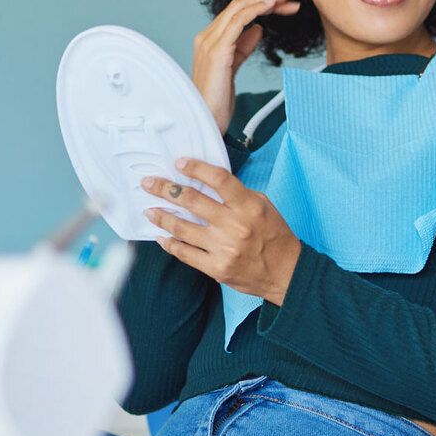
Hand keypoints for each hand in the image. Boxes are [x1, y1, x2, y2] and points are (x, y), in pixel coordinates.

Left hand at [141, 157, 301, 304]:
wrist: (286, 273)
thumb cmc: (274, 236)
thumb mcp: (263, 206)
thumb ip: (238, 194)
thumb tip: (208, 182)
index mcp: (248, 206)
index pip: (219, 179)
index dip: (197, 168)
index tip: (179, 163)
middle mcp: (234, 225)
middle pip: (193, 201)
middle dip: (166, 189)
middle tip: (149, 183)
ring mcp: (224, 248)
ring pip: (183, 228)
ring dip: (162, 217)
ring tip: (149, 210)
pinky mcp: (216, 268)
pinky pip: (186, 254)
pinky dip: (171, 244)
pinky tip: (162, 237)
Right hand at [191, 0, 301, 131]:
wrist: (205, 122)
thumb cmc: (217, 101)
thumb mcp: (233, 68)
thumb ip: (243, 47)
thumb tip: (258, 29)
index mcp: (209, 40)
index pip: (235, 13)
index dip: (257, 2)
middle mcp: (206, 37)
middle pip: (237, 6)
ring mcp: (209, 43)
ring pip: (237, 9)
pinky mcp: (217, 51)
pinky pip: (238, 22)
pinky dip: (255, 9)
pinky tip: (270, 5)